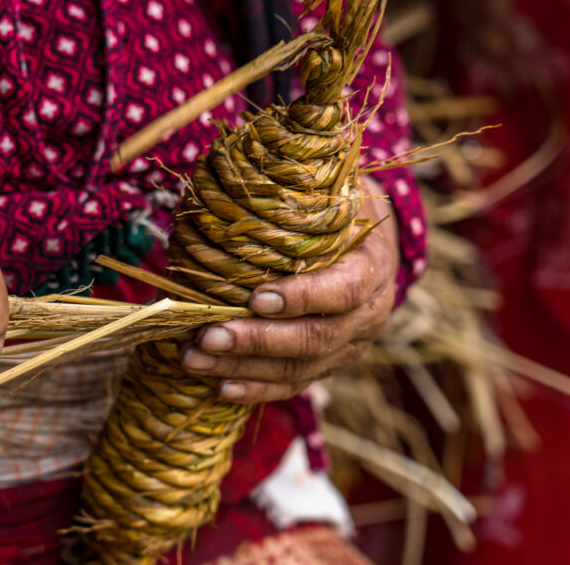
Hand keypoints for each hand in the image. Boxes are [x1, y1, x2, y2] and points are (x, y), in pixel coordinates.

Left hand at [182, 176, 398, 402]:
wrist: (372, 242)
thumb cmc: (339, 208)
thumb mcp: (334, 189)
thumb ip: (300, 191)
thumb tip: (234, 180)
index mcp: (374, 266)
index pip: (345, 290)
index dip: (303, 297)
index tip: (256, 297)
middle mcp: (368, 315)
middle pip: (316, 339)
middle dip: (257, 340)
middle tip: (208, 334)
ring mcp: (350, 347)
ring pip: (299, 368)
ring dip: (244, 367)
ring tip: (195, 358)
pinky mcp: (330, 365)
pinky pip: (294, 385)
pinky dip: (256, 388)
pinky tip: (221, 387)